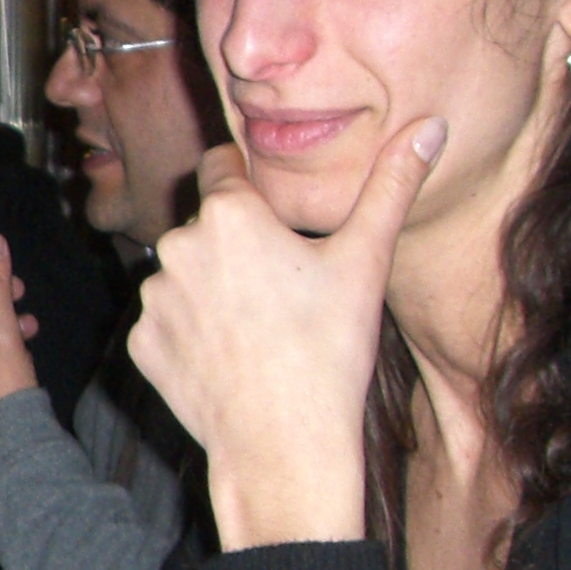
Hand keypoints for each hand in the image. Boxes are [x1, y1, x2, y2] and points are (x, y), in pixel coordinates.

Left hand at [128, 122, 444, 549]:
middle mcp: (176, 246)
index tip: (273, 215)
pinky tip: (231, 356)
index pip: (222, 166)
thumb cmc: (329, 349)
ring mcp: (152, 297)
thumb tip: (430, 126)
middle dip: (235, 244)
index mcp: (228, 214)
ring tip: (258, 327)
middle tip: (280, 286)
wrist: (283, 443)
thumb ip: (392, 185)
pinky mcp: (139, 342)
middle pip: (205, 226)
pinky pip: (166, 322)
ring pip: (183, 274)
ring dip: (210, 288)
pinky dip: (190, 333)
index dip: (249, 184)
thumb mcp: (367, 260)